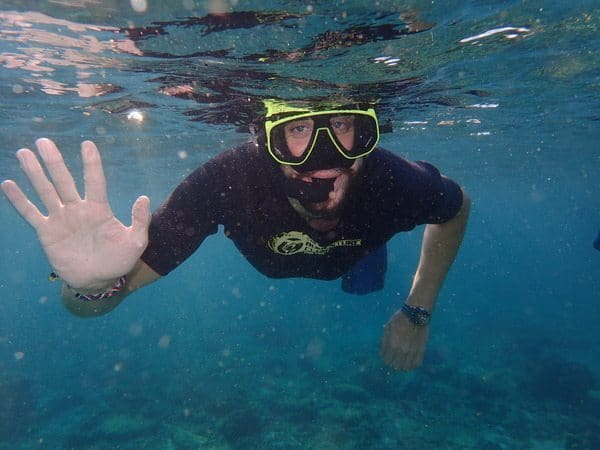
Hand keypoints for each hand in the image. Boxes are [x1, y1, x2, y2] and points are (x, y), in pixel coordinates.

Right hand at [1, 138, 150, 289]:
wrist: (98, 281)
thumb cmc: (119, 260)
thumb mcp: (135, 242)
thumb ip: (140, 221)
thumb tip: (144, 197)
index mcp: (99, 209)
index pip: (95, 181)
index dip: (91, 164)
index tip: (87, 144)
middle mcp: (78, 209)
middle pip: (64, 180)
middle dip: (54, 161)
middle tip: (43, 141)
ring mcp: (61, 219)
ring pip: (45, 191)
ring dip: (34, 173)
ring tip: (23, 153)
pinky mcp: (47, 232)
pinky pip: (31, 213)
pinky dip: (19, 200)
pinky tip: (7, 184)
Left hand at [380, 309, 428, 370]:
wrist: (416, 313)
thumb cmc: (400, 318)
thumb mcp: (388, 327)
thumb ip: (384, 341)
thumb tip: (382, 352)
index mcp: (392, 345)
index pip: (386, 360)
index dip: (385, 359)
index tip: (386, 356)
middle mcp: (402, 350)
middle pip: (395, 366)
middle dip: (393, 363)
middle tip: (393, 359)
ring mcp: (412, 351)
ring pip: (406, 367)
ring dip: (403, 366)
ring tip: (402, 362)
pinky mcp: (421, 350)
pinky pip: (417, 363)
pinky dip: (413, 365)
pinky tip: (411, 361)